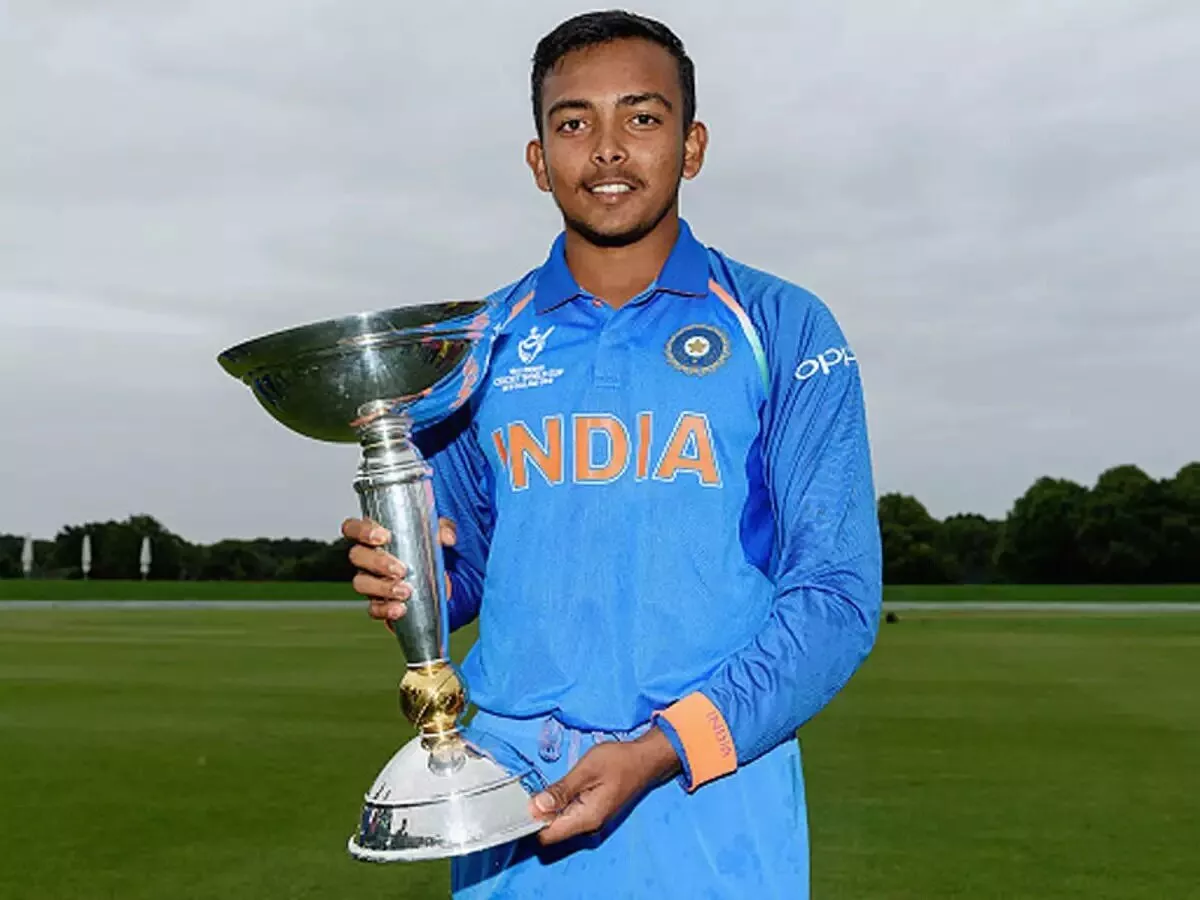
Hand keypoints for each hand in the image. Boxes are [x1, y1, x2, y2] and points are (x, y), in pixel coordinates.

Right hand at [342, 516, 456, 622]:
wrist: (437, 579)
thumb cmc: (425, 548)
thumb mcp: (436, 533)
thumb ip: (441, 529)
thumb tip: (447, 538)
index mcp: (375, 536)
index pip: (353, 528)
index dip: (362, 530)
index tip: (383, 536)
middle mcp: (367, 558)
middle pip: (356, 556)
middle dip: (378, 562)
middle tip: (401, 569)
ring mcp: (370, 580)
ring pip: (361, 583)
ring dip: (383, 587)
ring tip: (405, 591)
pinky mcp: (379, 602)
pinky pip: (373, 608)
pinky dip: (386, 609)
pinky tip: (400, 609)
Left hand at [530, 727, 681, 844]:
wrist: (644, 759)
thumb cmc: (618, 761)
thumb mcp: (586, 770)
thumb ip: (561, 790)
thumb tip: (535, 807)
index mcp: (586, 819)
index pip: (548, 836)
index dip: (532, 822)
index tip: (523, 802)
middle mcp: (587, 826)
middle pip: (552, 831)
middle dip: (538, 814)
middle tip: (531, 789)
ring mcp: (590, 820)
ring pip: (559, 822)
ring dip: (549, 808)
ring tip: (544, 786)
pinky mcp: (592, 812)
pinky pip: (568, 814)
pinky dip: (559, 804)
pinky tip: (558, 788)